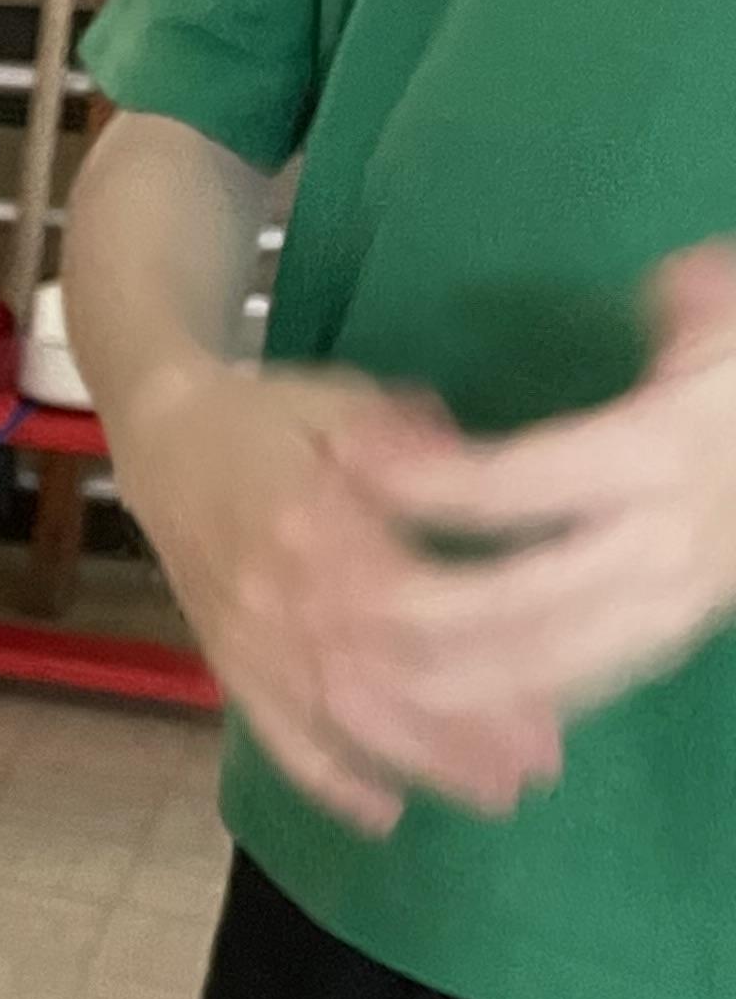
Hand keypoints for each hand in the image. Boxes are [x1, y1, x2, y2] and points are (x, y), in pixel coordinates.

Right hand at [116, 359, 565, 834]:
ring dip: (412, 761)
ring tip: (487, 794)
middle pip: (375, 677)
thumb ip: (414, 446)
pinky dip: (326, 776)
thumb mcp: (349, 405)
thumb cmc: (270, 415)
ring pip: (333, 714)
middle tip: (535, 767)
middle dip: (459, 731)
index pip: (407, 605)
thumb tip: (486, 481)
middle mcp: (274, 588)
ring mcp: (245, 632)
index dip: (475, 658)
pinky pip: (271, 729)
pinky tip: (383, 812)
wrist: (160, 431)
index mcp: (311, 517)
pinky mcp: (224, 658)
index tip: (544, 690)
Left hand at [327, 243, 735, 732]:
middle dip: (397, 611)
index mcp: (659, 460)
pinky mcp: (664, 650)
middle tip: (306, 594)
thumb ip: (687, 308)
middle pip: (507, 607)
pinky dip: (490, 713)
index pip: (516, 484)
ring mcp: (665, 615)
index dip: (421, 480)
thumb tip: (664, 285)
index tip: (340, 460)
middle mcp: (660, 552)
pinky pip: (569, 696)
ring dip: (426, 681)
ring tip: (335, 671)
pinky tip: (417, 712)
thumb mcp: (733, 339)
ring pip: (530, 672)